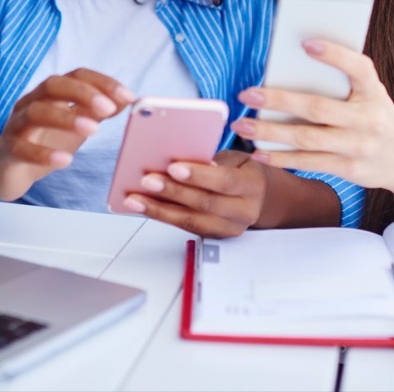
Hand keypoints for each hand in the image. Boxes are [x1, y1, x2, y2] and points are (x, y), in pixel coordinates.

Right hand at [0, 69, 135, 201]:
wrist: (6, 170)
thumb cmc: (45, 142)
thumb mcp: (76, 124)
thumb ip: (98, 111)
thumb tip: (128, 98)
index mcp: (49, 94)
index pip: (75, 76)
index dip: (101, 82)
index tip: (128, 96)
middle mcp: (30, 103)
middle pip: (52, 86)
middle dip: (83, 93)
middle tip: (108, 108)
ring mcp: (16, 126)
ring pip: (36, 113)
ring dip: (66, 119)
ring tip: (93, 130)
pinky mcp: (7, 152)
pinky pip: (22, 149)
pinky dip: (44, 153)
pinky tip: (66, 160)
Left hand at [121, 150, 268, 237]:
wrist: (258, 197)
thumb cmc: (241, 171)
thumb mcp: (235, 159)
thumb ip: (212, 160)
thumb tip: (177, 157)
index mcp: (252, 186)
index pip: (225, 181)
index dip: (198, 175)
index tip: (173, 167)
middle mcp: (243, 211)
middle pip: (205, 203)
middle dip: (173, 192)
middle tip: (147, 181)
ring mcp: (228, 228)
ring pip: (191, 222)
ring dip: (159, 210)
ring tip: (135, 199)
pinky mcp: (213, 237)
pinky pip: (185, 228)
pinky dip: (162, 216)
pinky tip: (144, 207)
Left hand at [233, 39, 393, 191]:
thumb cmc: (375, 116)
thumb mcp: (369, 94)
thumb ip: (341, 82)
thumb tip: (289, 69)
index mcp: (374, 91)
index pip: (359, 68)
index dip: (335, 55)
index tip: (305, 43)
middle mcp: (369, 119)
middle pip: (318, 108)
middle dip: (278, 100)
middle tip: (247, 93)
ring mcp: (360, 147)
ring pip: (307, 138)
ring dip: (269, 131)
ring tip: (242, 124)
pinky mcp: (350, 169)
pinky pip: (309, 162)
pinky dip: (281, 157)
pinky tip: (259, 151)